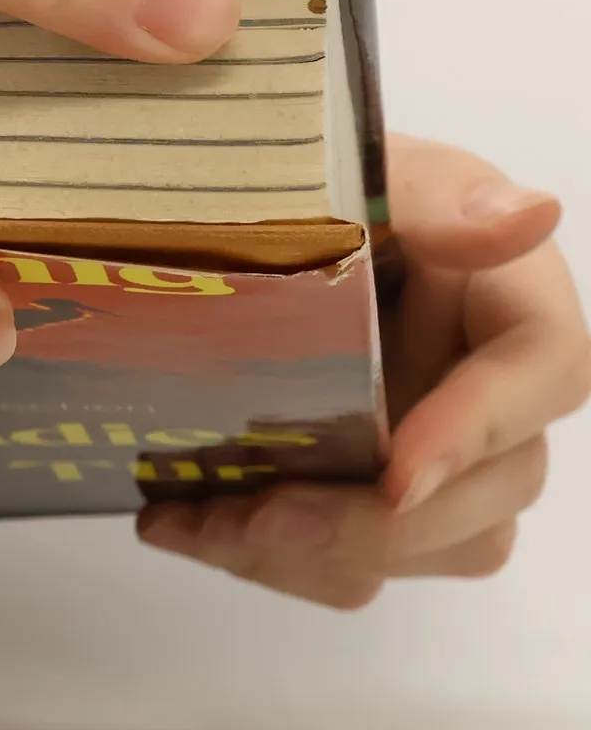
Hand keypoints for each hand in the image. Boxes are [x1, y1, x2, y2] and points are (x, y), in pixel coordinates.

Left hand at [137, 135, 590, 607]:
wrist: (235, 223)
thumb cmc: (315, 183)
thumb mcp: (368, 168)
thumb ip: (439, 194)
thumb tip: (529, 214)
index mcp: (507, 297)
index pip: (548, 371)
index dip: (479, 430)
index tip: (396, 474)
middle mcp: (491, 389)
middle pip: (496, 491)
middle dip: (375, 524)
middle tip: (263, 513)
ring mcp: (434, 452)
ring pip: (422, 548)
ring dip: (309, 552)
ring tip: (197, 519)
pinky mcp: (366, 493)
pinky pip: (345, 562)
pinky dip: (263, 556)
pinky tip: (181, 521)